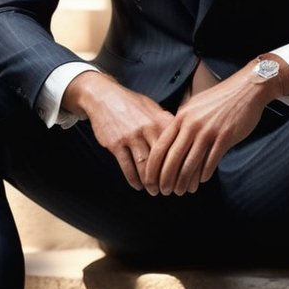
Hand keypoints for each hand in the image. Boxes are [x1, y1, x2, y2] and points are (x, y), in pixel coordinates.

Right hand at [63, 71, 174, 192]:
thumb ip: (167, 124)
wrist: (104, 97)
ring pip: (144, 167)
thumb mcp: (153, 108)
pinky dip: (133, 180)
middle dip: (166, 179)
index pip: (176, 148)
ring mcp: (131, 136)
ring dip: (150, 183)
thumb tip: (184, 140)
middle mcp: (148, 128)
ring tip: (154, 191)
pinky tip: (137, 185)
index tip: (184, 179)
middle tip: (169, 190)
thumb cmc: (132, 104)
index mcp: (161, 120)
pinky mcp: (116, 143)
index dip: (181, 166)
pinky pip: (127, 167)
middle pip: (162, 160)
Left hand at [146, 58, 287, 195]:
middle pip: (172, 158)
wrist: (246, 89)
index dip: (153, 166)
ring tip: (182, 191)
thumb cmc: (220, 98)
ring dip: (184, 181)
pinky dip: (204, 174)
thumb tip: (173, 139)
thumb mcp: (195, 105)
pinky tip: (201, 181)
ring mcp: (208, 131)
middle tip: (164, 192)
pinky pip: (211, 161)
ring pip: (190, 164)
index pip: (161, 146)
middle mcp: (192, 125)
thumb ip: (183, 122)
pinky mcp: (225, 137)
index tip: (151, 179)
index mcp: (181, 117)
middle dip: (165, 179)